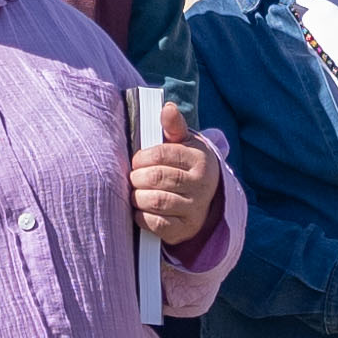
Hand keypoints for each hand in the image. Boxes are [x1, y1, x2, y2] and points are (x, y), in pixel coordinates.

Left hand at [130, 118, 220, 251]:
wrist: (204, 199)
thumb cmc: (185, 165)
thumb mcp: (183, 143)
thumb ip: (173, 126)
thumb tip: (167, 108)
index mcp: (200, 159)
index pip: (162, 154)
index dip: (142, 158)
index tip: (136, 161)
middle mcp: (201, 185)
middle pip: (157, 178)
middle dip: (137, 177)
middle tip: (133, 178)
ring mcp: (195, 208)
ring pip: (156, 201)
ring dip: (138, 196)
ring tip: (135, 192)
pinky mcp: (185, 229)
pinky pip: (157, 223)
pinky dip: (142, 216)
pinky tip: (140, 209)